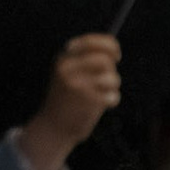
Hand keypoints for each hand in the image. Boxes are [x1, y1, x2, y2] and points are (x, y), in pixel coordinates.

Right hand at [18, 33, 120, 169]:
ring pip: (112, 77)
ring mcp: (78, 85)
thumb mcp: (69, 74)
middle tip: (109, 80)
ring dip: (113, 86)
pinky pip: (113, 95)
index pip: (90, 42)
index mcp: (63, 59)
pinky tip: (102, 105)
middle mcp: (68, 69)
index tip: (116, 54)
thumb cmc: (68, 99)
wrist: (53, 126)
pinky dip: (112, 100)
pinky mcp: (88, 101)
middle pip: (105, 60)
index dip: (109, 45)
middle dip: (112, 70)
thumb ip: (86, 61)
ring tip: (103, 93)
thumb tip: (114, 51)